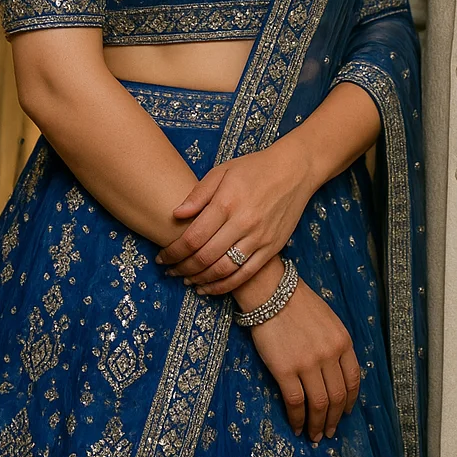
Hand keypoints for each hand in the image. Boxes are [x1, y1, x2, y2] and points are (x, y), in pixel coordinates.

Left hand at [155, 140, 315, 291]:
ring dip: (200, 280)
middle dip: (182, 268)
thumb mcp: (223, 170)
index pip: (193, 237)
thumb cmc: (255, 168)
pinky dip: (223, 286)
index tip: (161, 257)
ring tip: (186, 280)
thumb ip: (199, 194)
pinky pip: (244, 275)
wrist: (294, 171)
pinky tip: (208, 288)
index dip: (173, 252)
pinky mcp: (271, 249)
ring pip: (223, 270)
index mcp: (227, 202)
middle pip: (205, 257)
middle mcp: (243, 223)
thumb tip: (176, 214)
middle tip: (170, 271)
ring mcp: (259, 238)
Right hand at [247, 273, 360, 442]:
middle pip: (337, 396)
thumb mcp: (328, 320)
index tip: (344, 414)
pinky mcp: (286, 370)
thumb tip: (335, 375)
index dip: (349, 402)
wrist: (272, 292)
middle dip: (333, 419)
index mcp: (342, 341)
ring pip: (319, 404)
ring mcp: (308, 363)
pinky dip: (298, 419)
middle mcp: (329, 354)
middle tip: (328, 432)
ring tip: (314, 435)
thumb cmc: (298, 303)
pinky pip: (296, 403)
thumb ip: (335, 345)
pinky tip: (297, 427)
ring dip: (317, 425)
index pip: (353, 380)